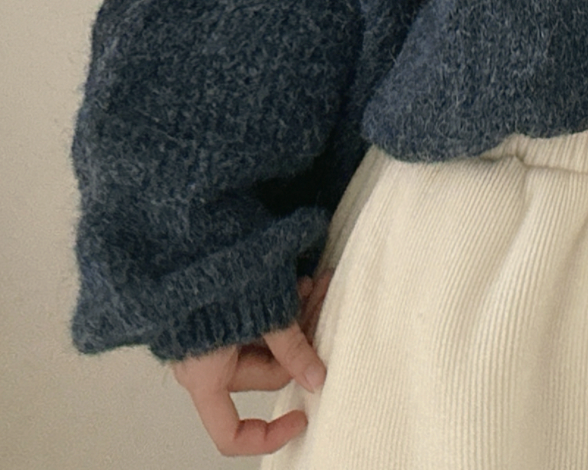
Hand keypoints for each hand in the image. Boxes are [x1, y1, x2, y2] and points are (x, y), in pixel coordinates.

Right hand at [170, 268, 333, 456]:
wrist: (181, 233)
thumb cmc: (212, 275)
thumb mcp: (260, 315)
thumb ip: (291, 349)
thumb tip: (318, 379)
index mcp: (205, 377)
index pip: (230, 433)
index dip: (267, 436)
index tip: (303, 416)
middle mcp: (205, 364)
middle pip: (265, 373)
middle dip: (301, 343)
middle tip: (324, 306)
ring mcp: (211, 338)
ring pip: (267, 342)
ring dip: (297, 317)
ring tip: (317, 283)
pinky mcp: (219, 313)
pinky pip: (258, 322)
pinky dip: (282, 305)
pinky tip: (303, 280)